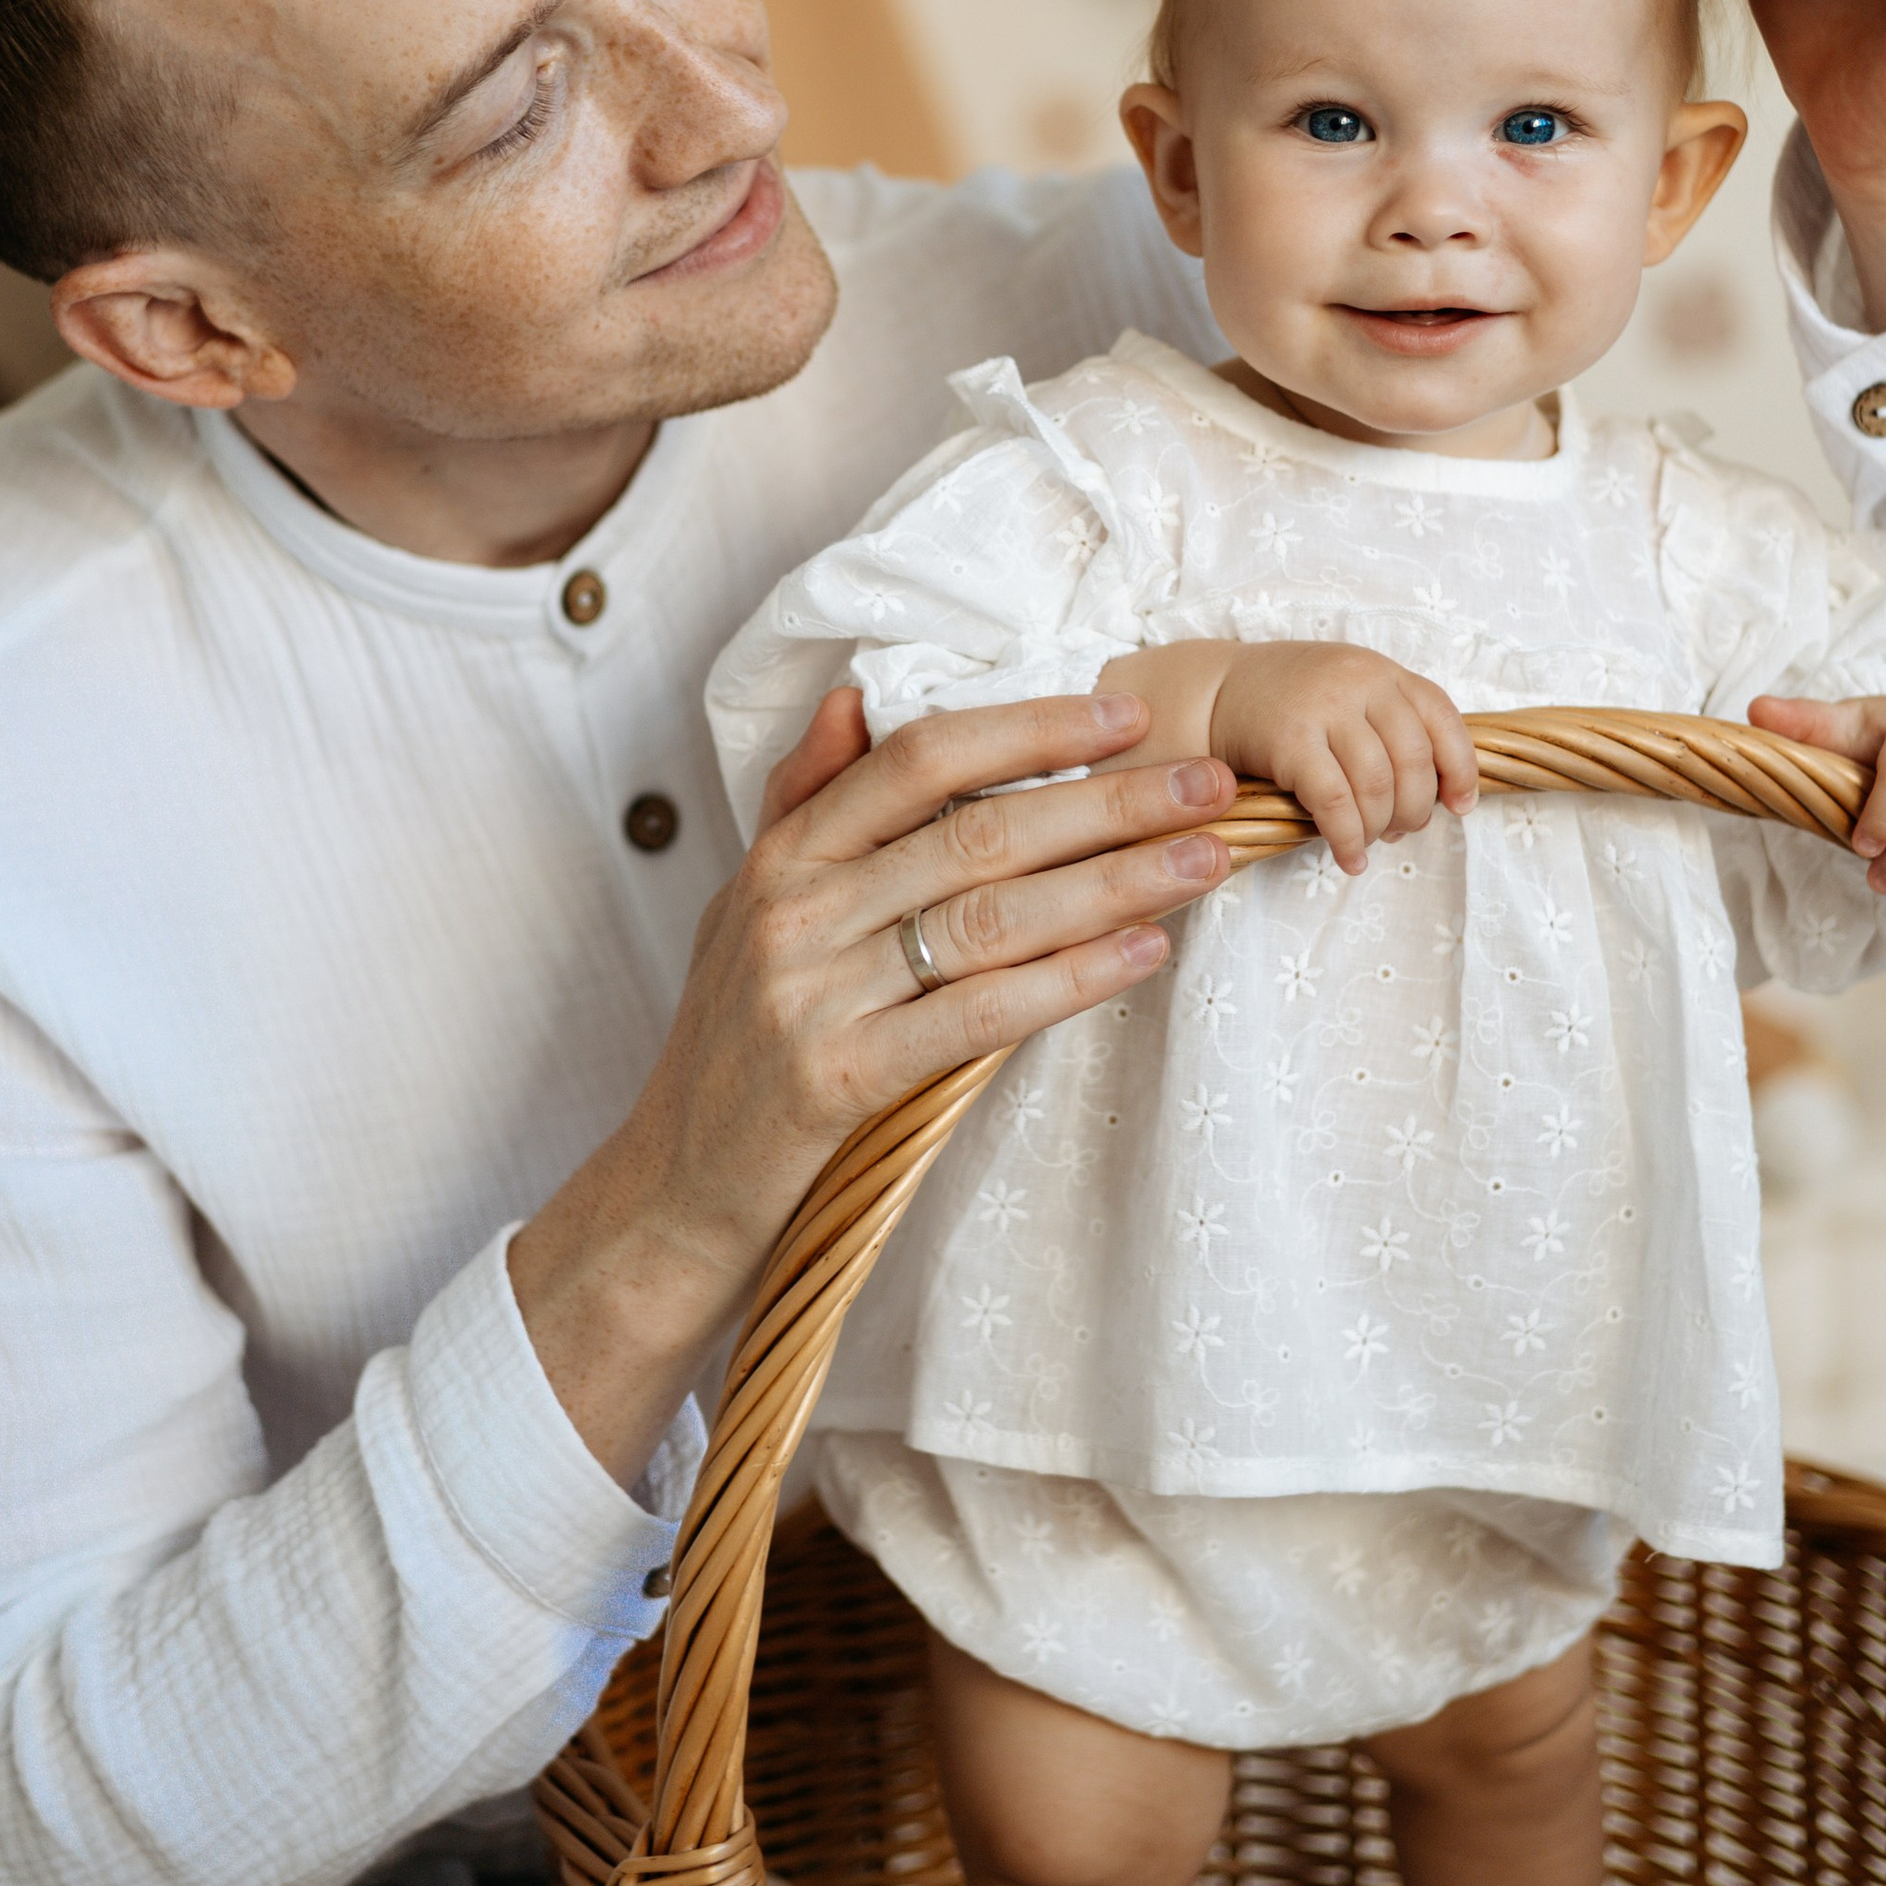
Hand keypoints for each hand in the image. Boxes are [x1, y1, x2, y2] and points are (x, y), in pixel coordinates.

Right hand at [506, 689, 1236, 1482]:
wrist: (673, 1188)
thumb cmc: (733, 1040)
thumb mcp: (747, 905)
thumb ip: (802, 801)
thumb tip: (851, 698)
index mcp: (784, 855)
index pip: (920, 757)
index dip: (1029, 727)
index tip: (1129, 714)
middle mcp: (797, 910)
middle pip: (979, 831)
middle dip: (1110, 801)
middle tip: (1212, 783)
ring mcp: (815, 993)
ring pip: (993, 916)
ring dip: (1115, 883)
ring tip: (1207, 861)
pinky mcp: (842, 1078)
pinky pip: (981, 1016)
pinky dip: (1071, 980)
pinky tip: (1144, 954)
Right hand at [1205, 642, 1476, 875]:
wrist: (1213, 694)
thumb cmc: (1288, 706)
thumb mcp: (1348, 696)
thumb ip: (1391, 727)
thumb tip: (1439, 800)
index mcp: (1381, 672)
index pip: (1442, 719)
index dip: (1460, 769)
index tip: (1460, 807)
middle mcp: (1359, 681)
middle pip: (1414, 759)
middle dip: (1415, 809)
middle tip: (1399, 831)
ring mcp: (1323, 708)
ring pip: (1378, 784)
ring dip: (1380, 827)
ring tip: (1368, 843)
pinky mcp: (1289, 741)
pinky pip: (1335, 802)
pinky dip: (1349, 839)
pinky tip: (1348, 857)